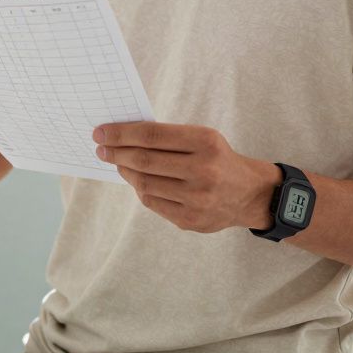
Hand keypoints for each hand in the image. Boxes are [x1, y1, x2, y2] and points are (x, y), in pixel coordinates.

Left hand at [93, 122, 278, 232]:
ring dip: (125, 171)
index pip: (152, 136)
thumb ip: (168, 138)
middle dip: (116, 152)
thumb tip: (123, 137)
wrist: (251, 194)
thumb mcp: (203, 138)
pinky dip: (139, 189)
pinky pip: (152, 202)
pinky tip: (135, 180)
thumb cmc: (219, 160)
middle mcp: (202, 170)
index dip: (121, 134)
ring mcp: (196, 198)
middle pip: (144, 160)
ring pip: (144, 183)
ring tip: (117, 162)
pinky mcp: (190, 220)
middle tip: (101, 148)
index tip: (101, 132)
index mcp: (205, 142)